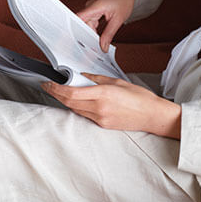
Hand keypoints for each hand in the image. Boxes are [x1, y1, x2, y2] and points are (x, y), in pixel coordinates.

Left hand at [43, 74, 180, 137]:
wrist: (152, 116)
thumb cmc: (139, 97)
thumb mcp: (117, 82)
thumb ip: (97, 79)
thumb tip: (82, 77)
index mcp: (103, 94)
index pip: (71, 93)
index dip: (56, 88)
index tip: (48, 83)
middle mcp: (99, 108)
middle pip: (69, 102)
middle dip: (56, 94)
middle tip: (49, 86)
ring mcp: (100, 118)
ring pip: (75, 109)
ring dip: (65, 101)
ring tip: (60, 91)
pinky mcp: (102, 125)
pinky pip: (84, 115)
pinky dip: (77, 107)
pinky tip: (77, 101)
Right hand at [76, 0, 136, 50]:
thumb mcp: (118, 19)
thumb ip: (109, 34)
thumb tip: (103, 47)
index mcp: (94, 7)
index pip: (78, 19)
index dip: (74, 30)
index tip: (76, 42)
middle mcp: (89, 8)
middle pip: (82, 25)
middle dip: (86, 38)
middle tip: (92, 51)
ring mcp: (91, 10)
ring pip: (86, 26)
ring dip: (91, 35)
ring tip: (96, 46)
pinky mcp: (93, 12)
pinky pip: (90, 24)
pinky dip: (94, 31)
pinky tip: (98, 38)